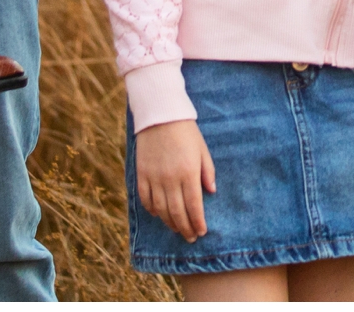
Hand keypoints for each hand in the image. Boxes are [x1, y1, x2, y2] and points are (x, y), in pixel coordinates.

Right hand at [134, 120, 214, 241]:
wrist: (160, 114)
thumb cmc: (186, 132)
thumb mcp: (202, 150)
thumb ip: (207, 172)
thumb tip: (211, 192)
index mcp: (188, 173)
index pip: (194, 206)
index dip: (198, 222)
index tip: (202, 232)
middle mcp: (170, 179)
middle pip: (177, 212)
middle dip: (185, 228)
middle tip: (191, 237)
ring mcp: (154, 177)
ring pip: (161, 209)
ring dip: (169, 222)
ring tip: (177, 229)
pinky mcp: (142, 173)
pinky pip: (145, 198)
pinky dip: (152, 209)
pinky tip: (158, 214)